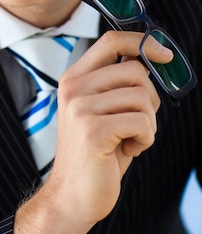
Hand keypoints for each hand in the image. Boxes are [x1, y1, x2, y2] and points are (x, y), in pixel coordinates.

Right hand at [14, 30, 171, 233]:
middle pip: (134, 70)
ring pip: (141, 96)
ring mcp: (80, 107)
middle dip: (149, 98)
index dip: (142, 43)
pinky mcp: (92, 130)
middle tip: (138, 122)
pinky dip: (146, 139)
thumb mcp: (102, 110)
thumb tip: (152, 59)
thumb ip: (117, 83)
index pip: (111, 40)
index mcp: (74, 78)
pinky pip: (142, 122)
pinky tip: (129, 149)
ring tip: (130, 138)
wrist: (72, 195)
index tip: (164, 55)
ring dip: (148, 122)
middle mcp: (73, 88)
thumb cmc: (95, 153)